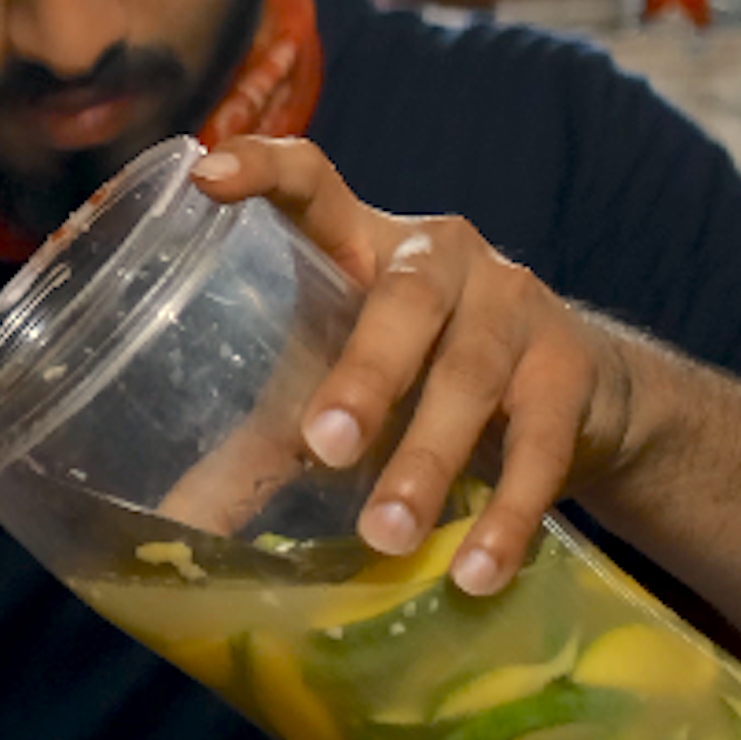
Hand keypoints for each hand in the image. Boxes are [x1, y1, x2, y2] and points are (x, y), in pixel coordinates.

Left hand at [189, 136, 639, 593]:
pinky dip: (506, 514)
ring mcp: (514, 305)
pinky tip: (474, 571)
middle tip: (325, 446)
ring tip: (386, 537)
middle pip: (405, 300)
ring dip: (427, 460)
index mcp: (361, 241)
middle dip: (367, 374)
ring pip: (470, 377)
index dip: (264, 168)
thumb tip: (169, 532)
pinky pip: (539, 445)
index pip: (313, 181)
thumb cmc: (412, 380)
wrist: (571, 396)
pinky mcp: (570, 370)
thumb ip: (257, 449)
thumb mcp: (332, 392)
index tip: (205, 176)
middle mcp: (442, 255)